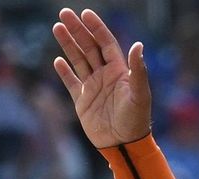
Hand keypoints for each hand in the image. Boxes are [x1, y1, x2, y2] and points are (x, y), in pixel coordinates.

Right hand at [52, 8, 151, 147]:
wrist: (123, 145)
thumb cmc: (136, 120)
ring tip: (57, 27)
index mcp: (119, 71)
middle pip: (88, 47)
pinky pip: (71, 82)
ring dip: (68, 44)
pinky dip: (64, 71)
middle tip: (64, 13)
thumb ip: (138, 70)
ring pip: (78, 60)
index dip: (96, 28)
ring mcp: (92, 87)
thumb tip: (138, 45)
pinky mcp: (82, 101)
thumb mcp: (140, 94)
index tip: (85, 13)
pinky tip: (57, 60)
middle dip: (77, 30)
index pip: (105, 43)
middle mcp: (105, 75)